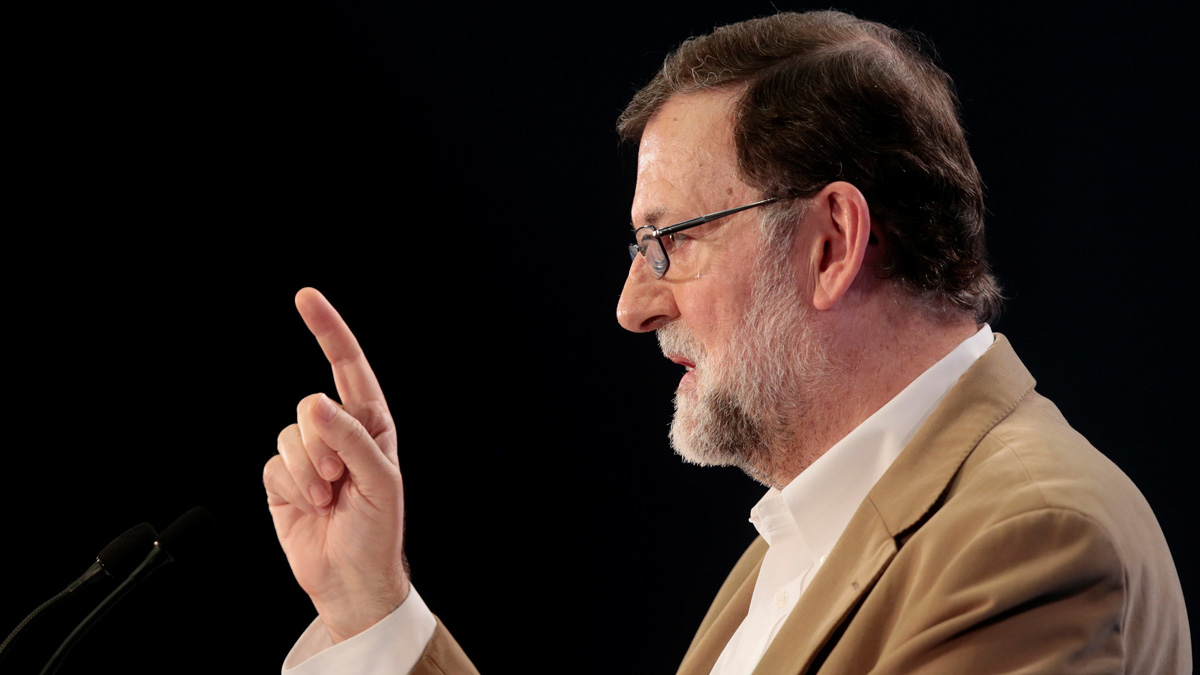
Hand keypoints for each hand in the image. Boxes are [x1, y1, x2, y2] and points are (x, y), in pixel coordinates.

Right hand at [263, 288, 406, 642]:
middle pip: (310, 409)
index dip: (328, 330)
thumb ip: (350, 439)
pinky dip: (290, 486)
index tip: (306, 298)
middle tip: (341, 482)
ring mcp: (308, 454)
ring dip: (306, 472)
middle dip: (321, 447)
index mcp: (372, 423)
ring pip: (287, 436)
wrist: (352, 579)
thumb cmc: (378, 531)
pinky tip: (308, 506)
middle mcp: (338, 432)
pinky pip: (272, 464)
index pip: (348, 367)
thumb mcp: (379, 482)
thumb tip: (315, 402)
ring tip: (328, 500)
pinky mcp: (282, 478)